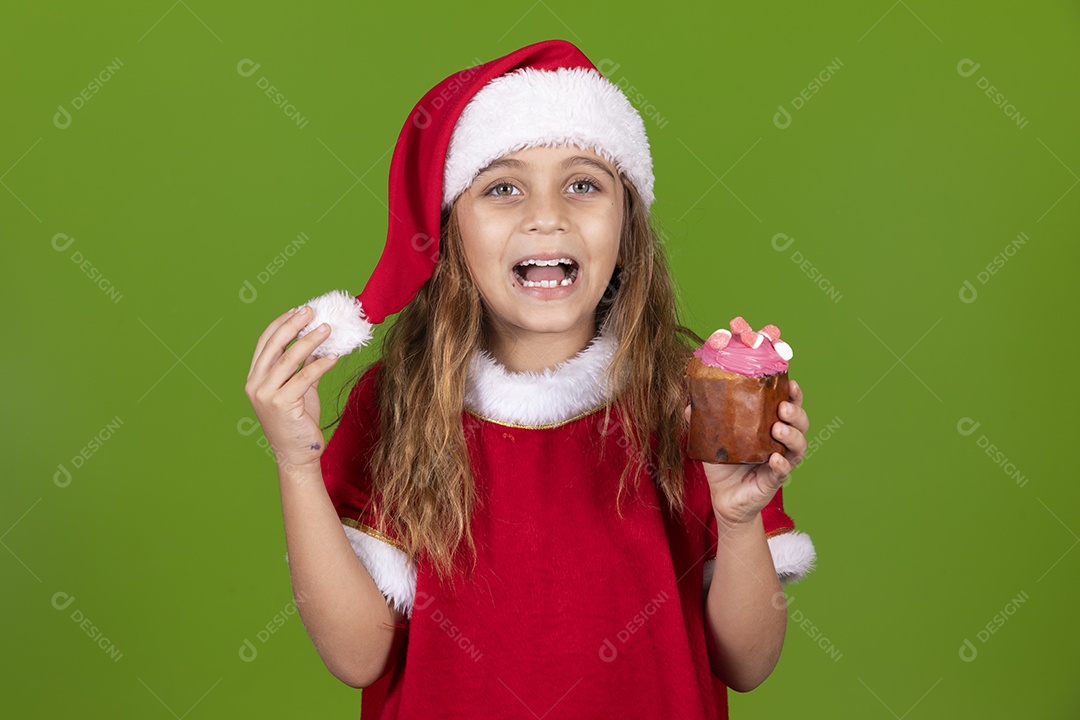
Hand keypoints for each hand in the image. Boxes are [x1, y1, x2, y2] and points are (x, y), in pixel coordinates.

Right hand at [245, 306, 338, 471]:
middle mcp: (255, 385)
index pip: (264, 343)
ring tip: (328, 329)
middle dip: (293, 325)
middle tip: (312, 311)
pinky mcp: (281, 404)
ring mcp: (266, 395)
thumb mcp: (299, 389)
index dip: (280, 323)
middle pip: (274, 346)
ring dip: (310, 341)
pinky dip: (320, 365)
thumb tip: (318, 343)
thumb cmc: (298, 422)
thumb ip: (304, 367)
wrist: (297, 454)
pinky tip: (334, 356)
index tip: (297, 310)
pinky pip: (304, 378)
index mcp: (254, 378)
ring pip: (289, 359)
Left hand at [688, 380, 808, 529]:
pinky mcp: (774, 480)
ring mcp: (781, 461)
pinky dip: (782, 464)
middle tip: (782, 409)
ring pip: (799, 446)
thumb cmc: (723, 464)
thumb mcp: (712, 439)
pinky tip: (775, 458)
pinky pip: (784, 471)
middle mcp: (781, 442)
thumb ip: (703, 421)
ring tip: (778, 431)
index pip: (788, 406)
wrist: (723, 496)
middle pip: (801, 424)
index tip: (790, 383)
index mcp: (769, 426)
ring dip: (792, 436)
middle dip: (796, 413)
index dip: (793, 394)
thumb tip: (690, 405)